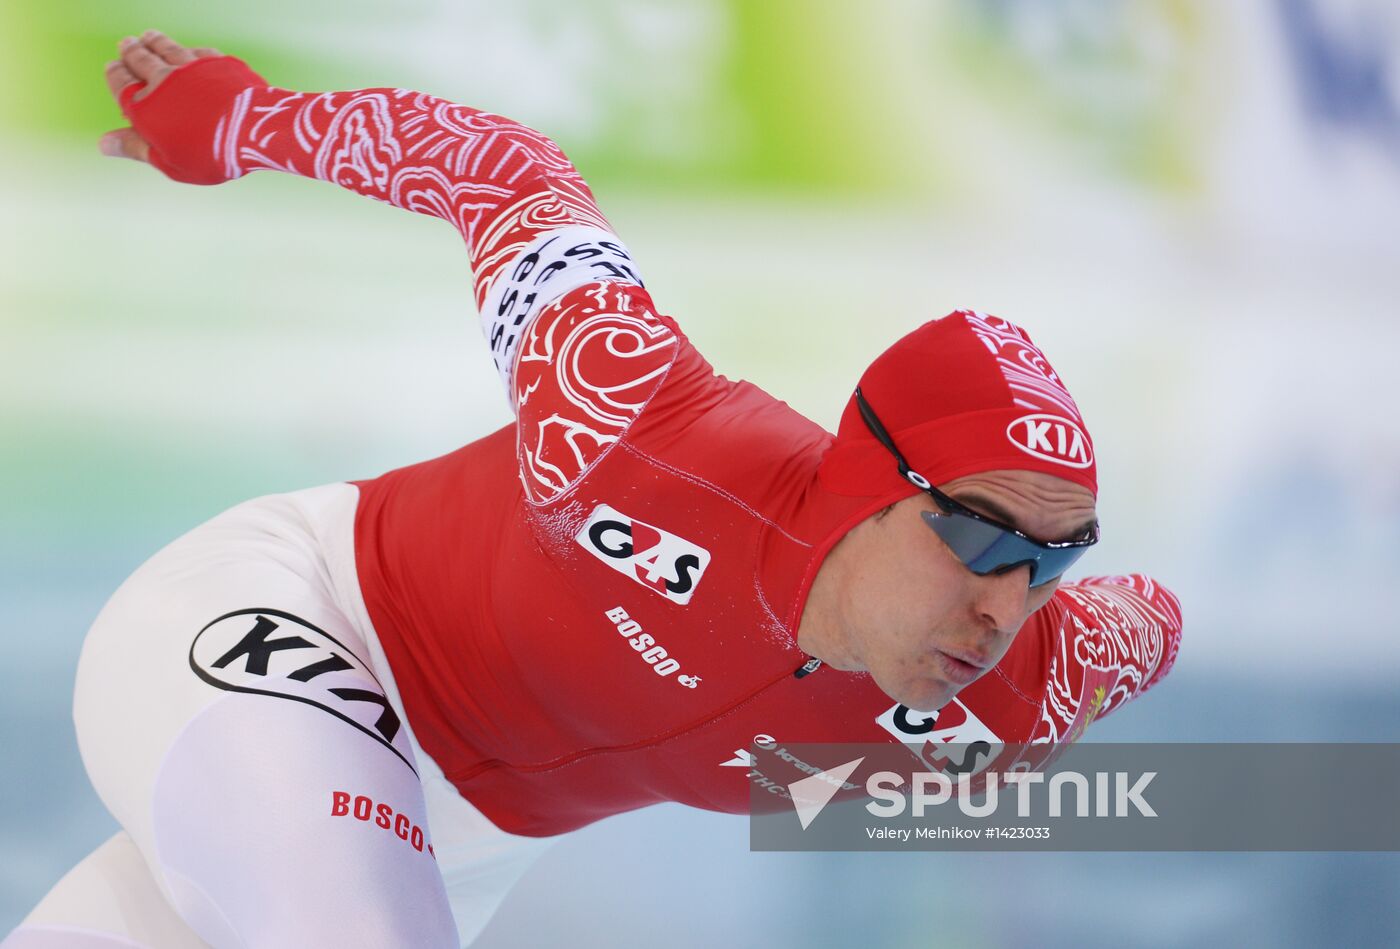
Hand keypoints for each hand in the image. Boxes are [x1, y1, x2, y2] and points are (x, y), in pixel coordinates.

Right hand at [100, 30, 221, 163]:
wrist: (251, 130)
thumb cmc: (209, 154)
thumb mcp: (168, 161)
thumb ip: (136, 148)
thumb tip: (104, 143)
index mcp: (146, 106)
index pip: (122, 84)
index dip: (115, 74)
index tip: (112, 66)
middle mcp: (164, 81)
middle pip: (141, 60)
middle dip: (131, 51)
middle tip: (126, 43)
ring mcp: (191, 68)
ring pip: (167, 49)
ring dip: (156, 42)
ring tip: (148, 37)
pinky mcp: (217, 62)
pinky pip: (198, 52)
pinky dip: (188, 50)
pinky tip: (189, 51)